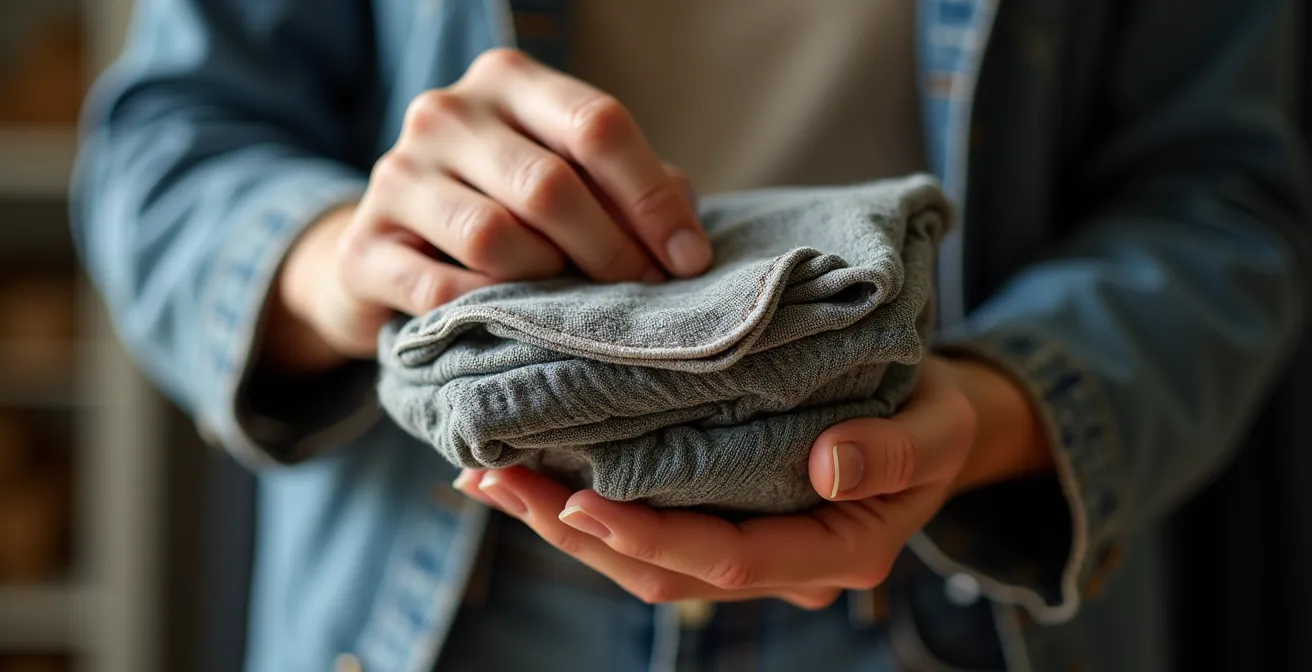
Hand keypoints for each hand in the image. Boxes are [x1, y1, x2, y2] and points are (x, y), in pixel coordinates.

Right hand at [261, 48, 710, 371]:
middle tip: (643, 293)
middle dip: (612, 250)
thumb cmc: (505, 211)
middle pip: (550, 184)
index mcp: (507, 82)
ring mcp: (396, 176)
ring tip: (572, 303)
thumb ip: (629, 191)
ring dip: (551, 282)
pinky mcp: (363, 248)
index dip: (653, 198)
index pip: (597, 125)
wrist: (387, 253)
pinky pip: (443, 291)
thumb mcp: (568, 180)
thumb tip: (686, 238)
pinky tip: (513, 322)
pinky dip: (492, 312)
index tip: (688, 259)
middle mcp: (445, 114)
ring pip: (496, 237)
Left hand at [454, 356, 1050, 608]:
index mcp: (832, 552)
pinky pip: (646, 523)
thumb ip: (892, 453)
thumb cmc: (936, 419)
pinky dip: (582, 502)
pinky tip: (530, 470)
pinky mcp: (721, 515)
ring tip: (486, 476)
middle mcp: (779, 566)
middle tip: (494, 479)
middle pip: (662, 571)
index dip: (647, 536)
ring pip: (640, 557)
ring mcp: (746, 548)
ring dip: (559, 522)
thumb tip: (828, 467)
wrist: (933, 419)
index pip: (726, 559)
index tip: (574, 501)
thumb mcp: (936, 429)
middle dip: (571, 533)